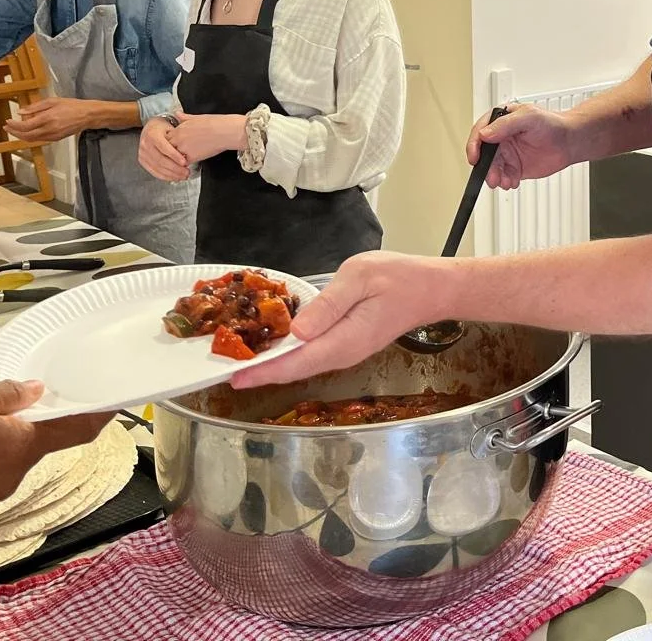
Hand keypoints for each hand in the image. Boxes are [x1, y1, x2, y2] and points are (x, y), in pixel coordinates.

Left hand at [6, 97, 94, 143]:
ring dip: (21, 136)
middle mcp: (49, 129)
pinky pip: (39, 139)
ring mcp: (53, 136)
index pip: (25, 126)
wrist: (88, 115)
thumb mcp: (53, 101)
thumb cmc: (72, 106)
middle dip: (14, 132)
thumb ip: (35, 107)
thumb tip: (21, 111)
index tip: (7, 121)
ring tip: (14, 130)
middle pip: (26, 135)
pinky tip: (28, 131)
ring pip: (32, 139)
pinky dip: (30, 136)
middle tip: (7, 128)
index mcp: (48, 118)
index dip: (14, 125)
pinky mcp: (56, 139)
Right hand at [139, 115, 189, 181]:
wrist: (150, 128)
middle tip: (186, 172)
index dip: (174, 156)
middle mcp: (145, 144)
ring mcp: (142, 153)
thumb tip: (191, 146)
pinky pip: (153, 171)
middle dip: (175, 168)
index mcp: (152, 135)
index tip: (185, 162)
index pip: (164, 147)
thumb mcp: (171, 127)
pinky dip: (164, 176)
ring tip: (183, 176)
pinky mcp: (142, 160)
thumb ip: (178, 136)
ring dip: (171, 174)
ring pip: (157, 167)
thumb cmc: (164, 127)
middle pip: (160, 160)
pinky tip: (174, 178)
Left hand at [169, 112, 245, 165]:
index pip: (166, 137)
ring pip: (173, 157)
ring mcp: (184, 148)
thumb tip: (177, 114)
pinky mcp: (191, 157)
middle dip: (171, 151)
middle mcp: (178, 138)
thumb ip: (185, 117)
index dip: (170, 141)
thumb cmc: (215, 123)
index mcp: (179, 128)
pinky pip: (183, 164)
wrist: (225, 131)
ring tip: (183, 159)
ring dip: (177, 159)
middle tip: (177, 153)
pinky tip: (190, 162)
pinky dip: (185, 164)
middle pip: (167, 148)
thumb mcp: (197, 117)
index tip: (175, 143)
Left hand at [232, 251, 444, 387]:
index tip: (231, 376)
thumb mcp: (361, 277)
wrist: (431, 289)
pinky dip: (287, 354)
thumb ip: (329, 303)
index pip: (296, 362)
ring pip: (301, 364)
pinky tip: (272, 346)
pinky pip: (311, 355)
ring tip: (236, 358)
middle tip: (220, 367)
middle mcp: (342, 353)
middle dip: (258, 370)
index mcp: (344, 340)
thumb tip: (298, 330)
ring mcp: (345, 352)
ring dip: (270, 364)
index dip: (262, 370)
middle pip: (294, 368)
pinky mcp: (346, 344)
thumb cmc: (400, 278)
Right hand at [466, 103, 576, 189]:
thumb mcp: (528, 117)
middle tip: (493, 176)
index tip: (475, 157)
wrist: (569, 141)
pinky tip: (512, 181)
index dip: (474, 145)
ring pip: (492, 168)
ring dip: (495, 177)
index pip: (479, 133)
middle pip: (484, 154)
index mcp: (500, 121)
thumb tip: (485, 134)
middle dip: (486, 168)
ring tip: (504, 181)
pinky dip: (505, 182)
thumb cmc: (552, 123)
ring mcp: (507, 153)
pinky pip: (504, 177)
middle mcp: (501, 138)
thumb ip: (505, 124)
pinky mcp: (515, 167)